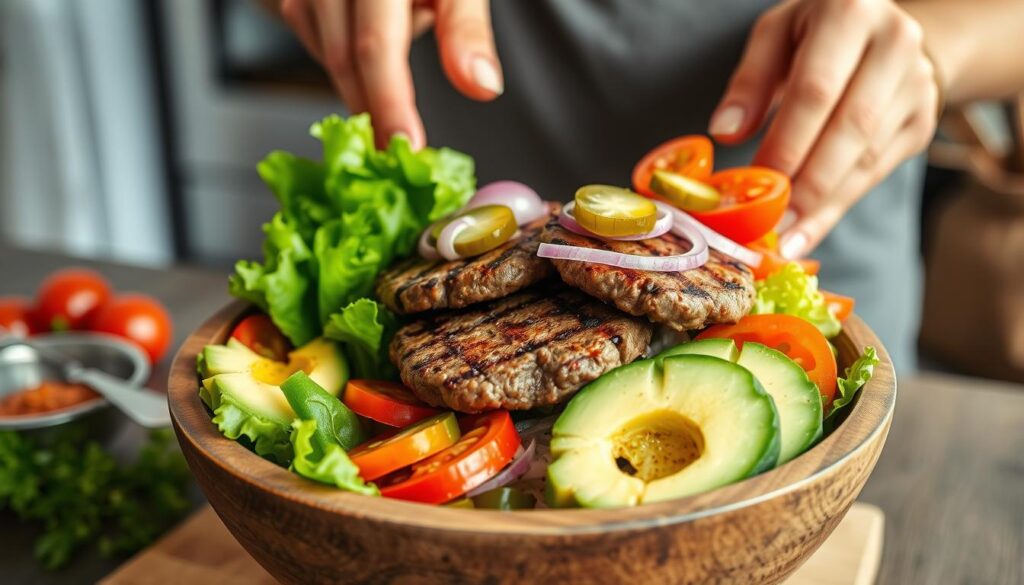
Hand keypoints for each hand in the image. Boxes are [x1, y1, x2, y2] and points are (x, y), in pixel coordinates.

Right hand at [279, 0, 503, 148]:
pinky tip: (368, 71)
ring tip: (388, 113)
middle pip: (346, 57)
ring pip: (328, 55)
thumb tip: (482, 85)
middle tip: (394, 155)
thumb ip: (466, 32)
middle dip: (373, 111)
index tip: (407, 144)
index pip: (376, 45)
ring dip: (358, 90)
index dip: (389, 101)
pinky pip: (314, 41)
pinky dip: (343, 65)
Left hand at [709, 0, 939, 257]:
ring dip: (823, 206)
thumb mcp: (775, 36)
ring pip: (867, 157)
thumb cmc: (814, 34)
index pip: (817, 90)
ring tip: (786, 241)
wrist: (883, 31)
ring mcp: (917, 85)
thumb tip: (724, 133)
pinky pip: (877, 172)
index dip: (787, 142)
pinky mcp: (923, 121)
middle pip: (850, 128)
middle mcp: (895, 44)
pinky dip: (838, 206)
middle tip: (772, 229)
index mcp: (851, 12)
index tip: (757, 184)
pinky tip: (808, 231)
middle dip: (808, 185)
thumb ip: (749, 81)